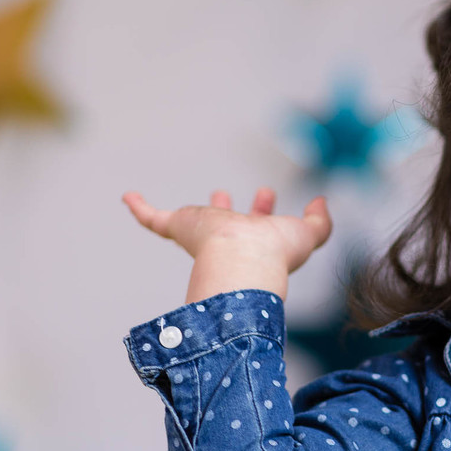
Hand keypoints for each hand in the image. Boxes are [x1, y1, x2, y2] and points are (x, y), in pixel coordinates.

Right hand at [122, 187, 332, 275]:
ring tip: (177, 197)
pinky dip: (140, 209)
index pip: (258, 225)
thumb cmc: (275, 250)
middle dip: (226, 208)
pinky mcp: (178, 228)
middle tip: (223, 192)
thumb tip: (321, 201)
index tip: (265, 194)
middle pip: (225, 221)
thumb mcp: (309, 233)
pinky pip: (153, 219)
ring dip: (188, 210)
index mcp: (256, 240)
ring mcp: (202, 235)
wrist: (241, 257)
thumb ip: (321, 222)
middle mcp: (229, 238)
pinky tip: (128, 197)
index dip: (262, 210)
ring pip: (191, 221)